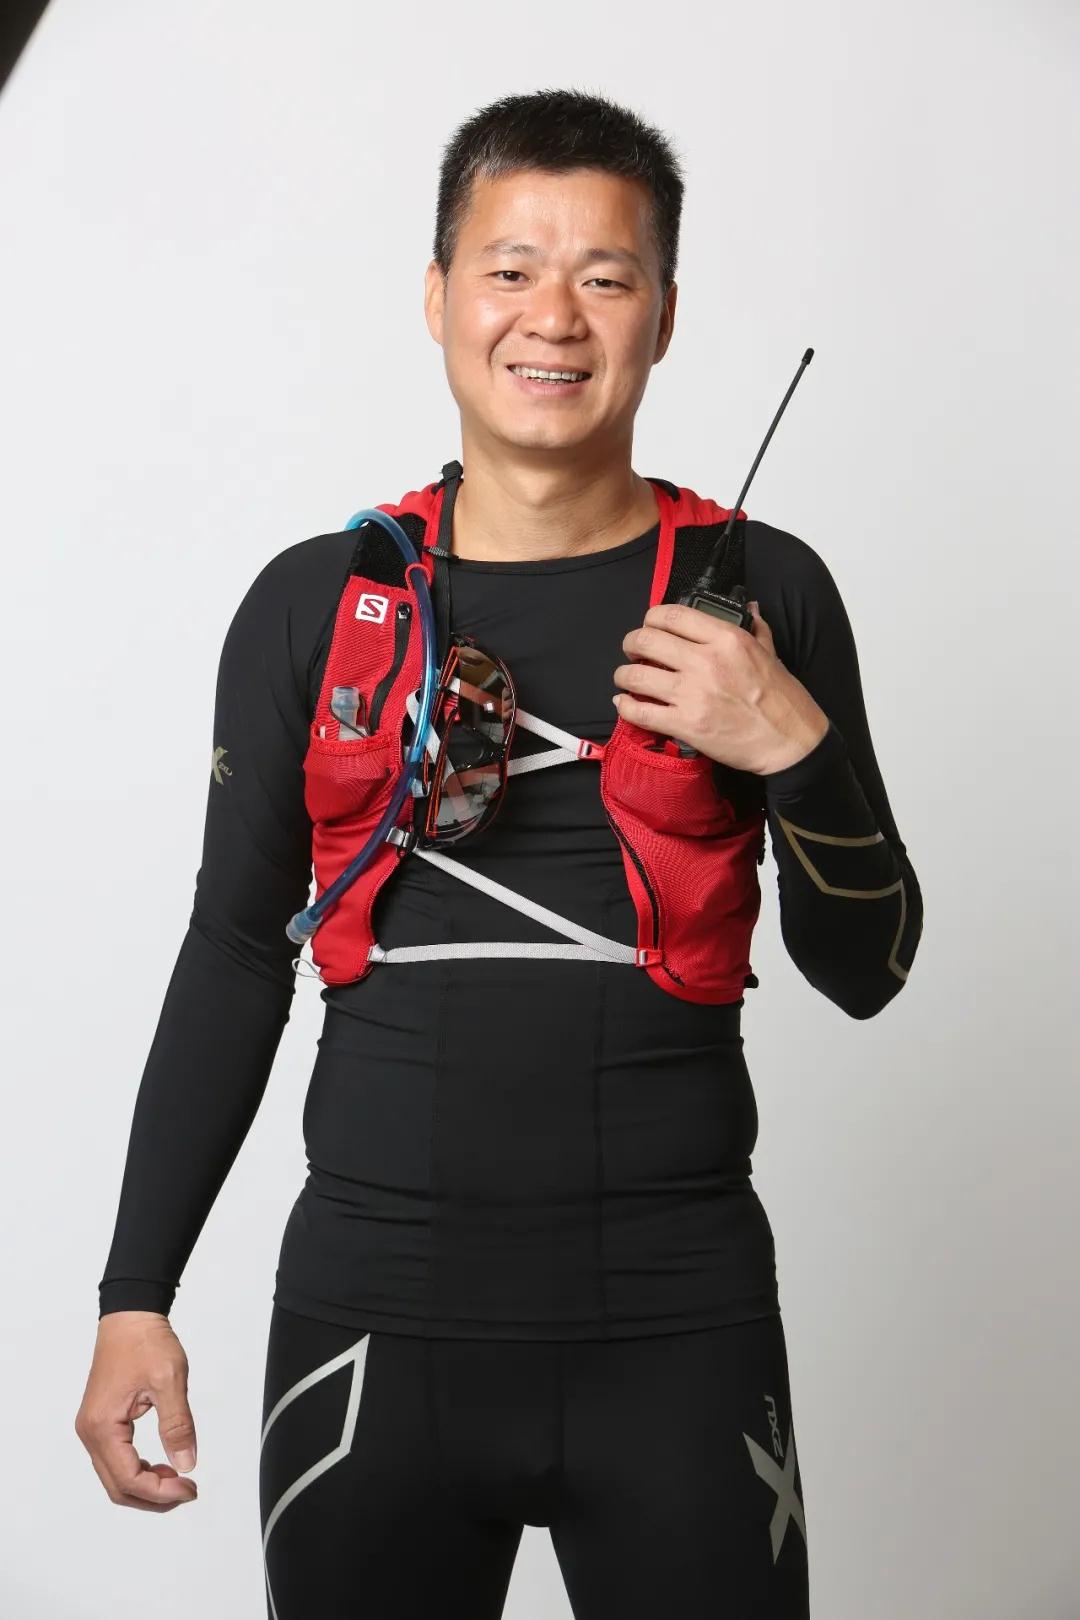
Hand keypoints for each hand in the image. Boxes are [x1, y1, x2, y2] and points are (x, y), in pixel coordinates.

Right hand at [74, 1311, 198, 1510]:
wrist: (130, 1316)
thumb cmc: (145, 1341)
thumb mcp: (169, 1381)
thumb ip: (177, 1425)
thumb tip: (187, 1464)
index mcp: (102, 1426)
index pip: (128, 1478)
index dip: (162, 1492)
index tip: (191, 1488)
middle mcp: (90, 1432)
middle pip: (118, 1487)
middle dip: (154, 1497)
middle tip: (188, 1490)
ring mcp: (93, 1428)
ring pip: (115, 1477)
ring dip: (146, 1485)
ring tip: (179, 1478)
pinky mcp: (101, 1422)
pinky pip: (116, 1459)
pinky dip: (139, 1469)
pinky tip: (163, 1464)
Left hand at [612, 600, 829, 774]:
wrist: (789, 741)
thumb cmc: (782, 700)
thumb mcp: (771, 653)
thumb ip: (755, 627)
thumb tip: (750, 608)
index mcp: (726, 639)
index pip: (671, 615)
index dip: (651, 619)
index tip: (649, 626)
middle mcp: (705, 661)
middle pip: (645, 641)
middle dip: (631, 644)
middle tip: (633, 651)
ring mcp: (693, 694)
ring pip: (635, 676)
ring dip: (624, 676)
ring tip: (627, 679)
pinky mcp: (685, 724)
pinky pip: (640, 712)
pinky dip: (626, 706)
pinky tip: (625, 703)